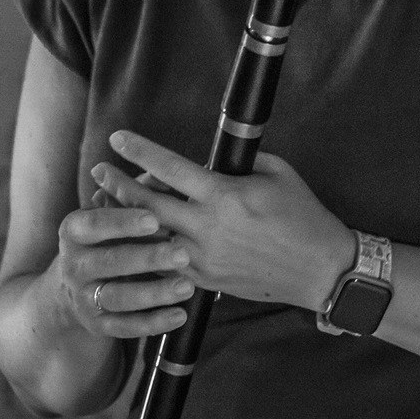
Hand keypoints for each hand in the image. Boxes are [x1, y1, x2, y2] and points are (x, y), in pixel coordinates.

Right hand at [56, 188, 194, 339]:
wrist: (73, 286)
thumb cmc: (106, 236)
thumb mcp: (111, 212)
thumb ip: (134, 194)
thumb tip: (163, 175)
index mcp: (74, 230)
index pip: (95, 224)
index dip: (123, 222)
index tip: (154, 218)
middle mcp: (73, 264)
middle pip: (110, 262)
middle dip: (147, 258)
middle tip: (182, 253)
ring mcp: (83, 297)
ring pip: (118, 297)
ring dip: (154, 293)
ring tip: (187, 286)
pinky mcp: (97, 324)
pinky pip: (125, 328)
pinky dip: (152, 323)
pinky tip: (179, 315)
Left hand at [95, 131, 353, 311]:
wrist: (320, 269)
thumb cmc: (302, 213)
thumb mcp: (276, 172)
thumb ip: (238, 163)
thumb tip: (208, 159)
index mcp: (224, 195)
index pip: (170, 168)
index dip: (140, 150)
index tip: (118, 138)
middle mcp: (208, 227)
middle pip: (148, 204)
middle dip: (118, 184)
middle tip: (98, 170)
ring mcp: (204, 258)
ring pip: (151, 236)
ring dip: (127, 219)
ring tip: (106, 203)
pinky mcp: (206, 280)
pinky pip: (166, 263)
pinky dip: (148, 248)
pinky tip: (133, 239)